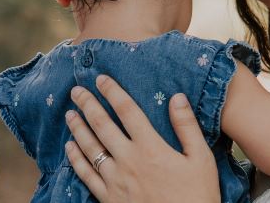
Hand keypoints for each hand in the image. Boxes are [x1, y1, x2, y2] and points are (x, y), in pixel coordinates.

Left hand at [64, 74, 219, 202]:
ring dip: (77, 128)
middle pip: (102, 125)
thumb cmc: (197, 196)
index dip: (112, 91)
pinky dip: (76, 159)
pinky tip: (70, 148)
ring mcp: (116, 181)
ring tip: (69, 114)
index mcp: (150, 147)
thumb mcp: (201, 159)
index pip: (126, 110)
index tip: (100, 78)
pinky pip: (86, 175)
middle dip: (87, 104)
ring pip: (90, 148)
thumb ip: (186, 126)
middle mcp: (128, 160)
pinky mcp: (109, 199)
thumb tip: (177, 96)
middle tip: (76, 90)